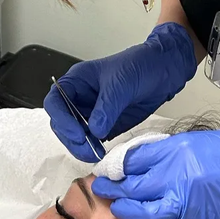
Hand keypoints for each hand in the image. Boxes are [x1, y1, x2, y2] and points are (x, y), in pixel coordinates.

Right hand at [44, 23, 196, 161]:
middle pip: (61, 123)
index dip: (61, 119)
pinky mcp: (106, 125)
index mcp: (77, 81)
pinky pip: (93, 141)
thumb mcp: (120, 83)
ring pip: (75, 135)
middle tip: (87, 148)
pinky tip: (102, 152)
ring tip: (96, 153)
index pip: (56, 102)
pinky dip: (94, 149)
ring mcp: (92, 113)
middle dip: (71, 137)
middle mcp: (80, 98)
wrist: (164, 71)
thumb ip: (106, 108)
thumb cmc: (140, 65)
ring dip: (81, 147)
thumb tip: (94, 131)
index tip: (77, 133)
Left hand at [91, 125, 219, 218]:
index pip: (132, 161)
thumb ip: (163, 152)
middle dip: (111, 188)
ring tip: (119, 207)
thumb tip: (136, 163)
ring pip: (140, 213)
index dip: (115, 167)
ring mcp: (185, 204)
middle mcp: (176, 177)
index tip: (107, 170)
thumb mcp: (193, 142)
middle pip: (131, 186)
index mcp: (175, 151)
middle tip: (102, 188)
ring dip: (125, 211)